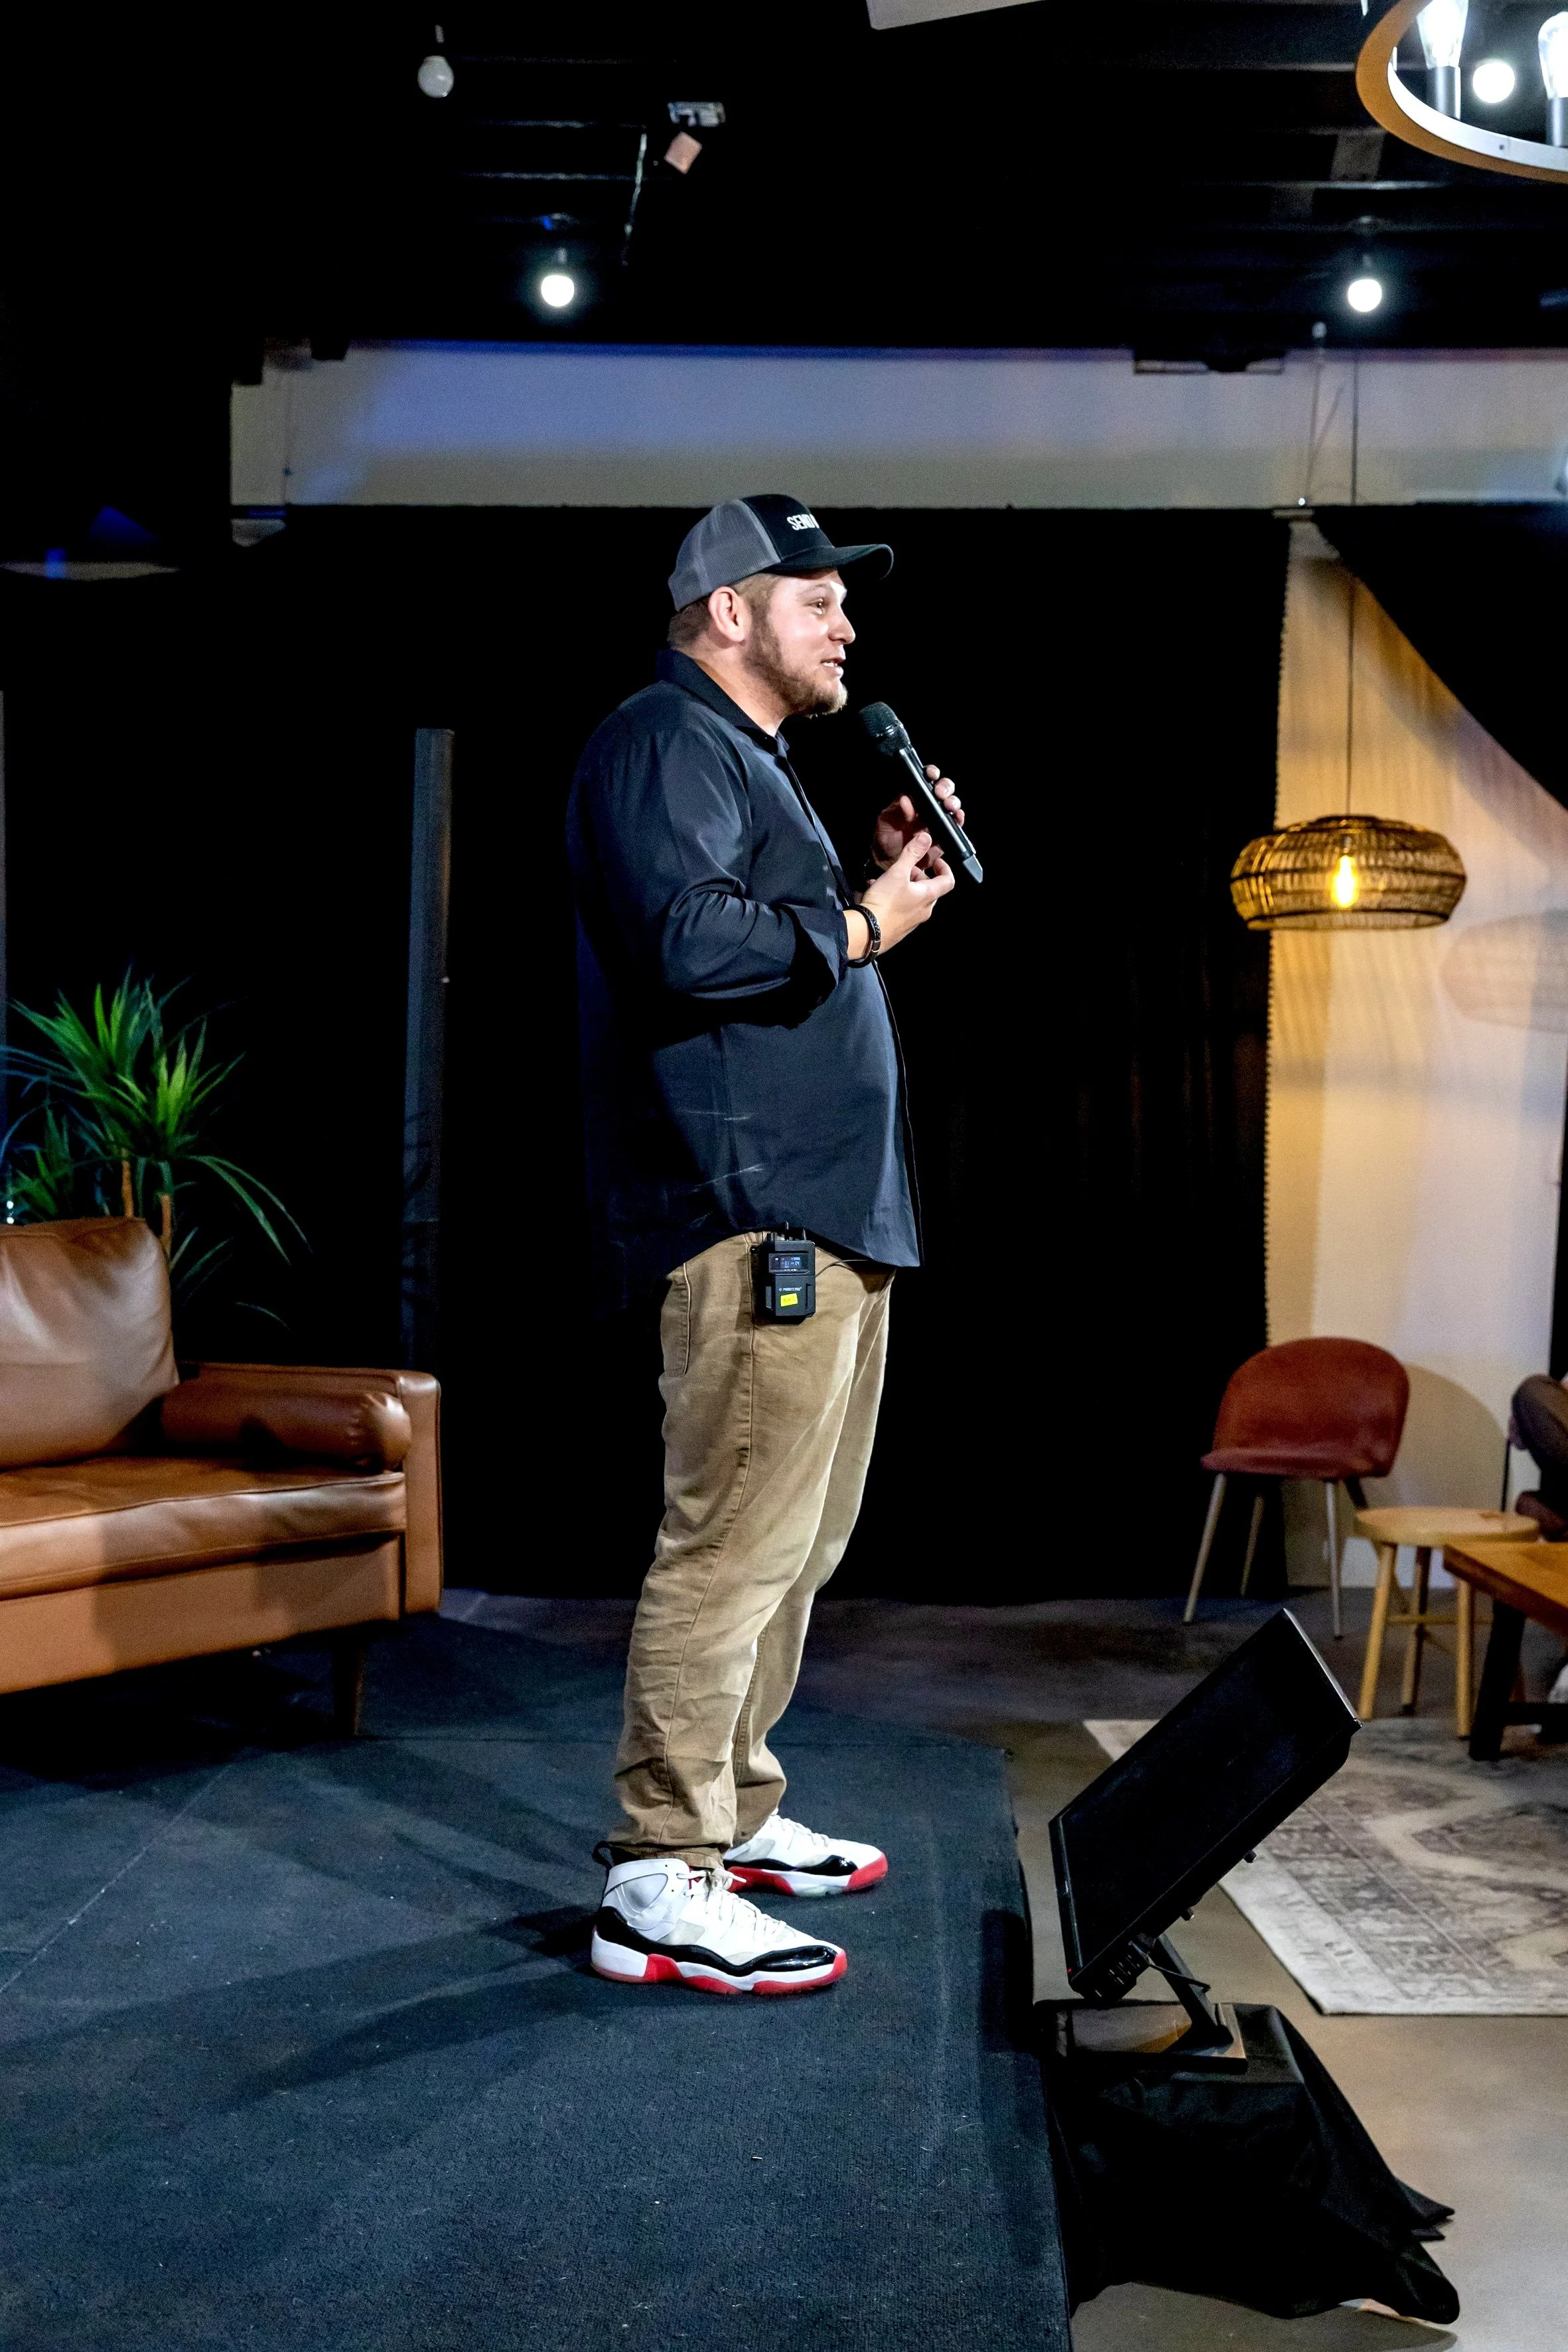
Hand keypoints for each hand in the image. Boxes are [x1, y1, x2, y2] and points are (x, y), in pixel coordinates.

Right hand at [854, 828, 954, 955]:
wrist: (866, 932)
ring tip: (887, 879)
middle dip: (918, 875)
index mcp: (928, 896)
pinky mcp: (900, 927)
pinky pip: (902, 908)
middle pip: (929, 889)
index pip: (948, 881)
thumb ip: (912, 854)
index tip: (935, 861)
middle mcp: (924, 910)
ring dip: (904, 885)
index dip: (944, 868)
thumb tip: (926, 838)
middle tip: (904, 868)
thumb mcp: (898, 872)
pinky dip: (894, 897)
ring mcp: (913, 921)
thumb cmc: (884, 902)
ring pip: (914, 898)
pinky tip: (878, 891)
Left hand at [872, 766, 964, 877]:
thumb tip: (906, 800)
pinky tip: (957, 818)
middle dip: (945, 788)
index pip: (925, 780)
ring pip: (951, 805)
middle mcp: (927, 806)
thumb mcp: (886, 822)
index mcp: (913, 798)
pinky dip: (958, 820)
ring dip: (953, 803)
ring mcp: (937, 820)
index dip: (931, 774)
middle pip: (943, 789)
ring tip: (949, 807)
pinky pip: (955, 825)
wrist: (890, 863)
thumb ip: (896, 810)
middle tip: (940, 794)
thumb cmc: (886, 839)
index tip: (931, 775)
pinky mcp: (944, 835)